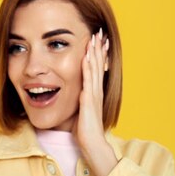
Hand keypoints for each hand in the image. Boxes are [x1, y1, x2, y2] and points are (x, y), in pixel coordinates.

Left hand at [73, 28, 116, 175]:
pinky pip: (88, 80)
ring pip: (94, 69)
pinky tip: (87, 57)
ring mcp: (93, 94)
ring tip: (95, 38)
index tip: (96, 41)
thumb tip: (75, 97)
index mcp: (93, 93)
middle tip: (99, 32)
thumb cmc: (85, 131)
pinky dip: (88, 67)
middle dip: (98, 48)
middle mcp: (95, 91)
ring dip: (94, 53)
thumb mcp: (80, 112)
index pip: (95, 69)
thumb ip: (79, 103)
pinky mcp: (89, 99)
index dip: (96, 55)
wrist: (91, 144)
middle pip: (97, 65)